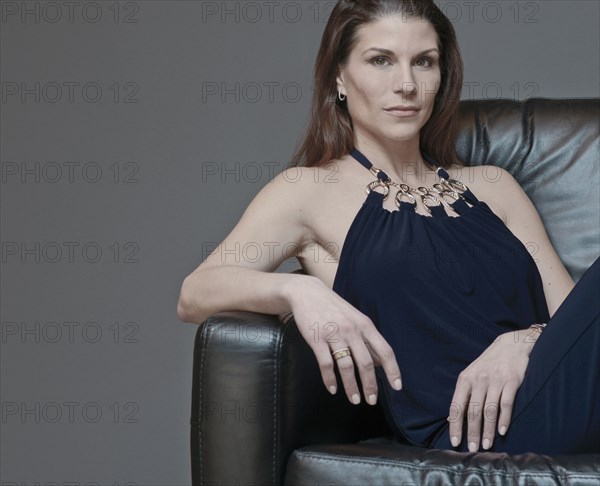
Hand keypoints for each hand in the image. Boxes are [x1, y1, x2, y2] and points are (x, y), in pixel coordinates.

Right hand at [284, 276, 401, 404]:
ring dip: (351, 386)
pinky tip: (333, 389)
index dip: (392, 370)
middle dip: (370, 385)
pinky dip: (330, 379)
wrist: (307, 293)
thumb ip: (367, 338)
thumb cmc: (334, 307)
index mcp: (365, 325)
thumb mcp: (355, 318)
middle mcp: (352, 330)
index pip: (384, 350)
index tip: (396, 387)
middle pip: (366, 363)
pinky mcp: (317, 339)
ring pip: (346, 366)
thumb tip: (378, 362)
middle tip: (371, 401)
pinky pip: (326, 364)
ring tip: (355, 400)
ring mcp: (334, 334)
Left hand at [448, 329, 537, 450]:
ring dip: (487, 430)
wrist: (511, 345)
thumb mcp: (471, 375)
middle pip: (473, 411)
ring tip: (486, 445)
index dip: (455, 425)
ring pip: (489, 410)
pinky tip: (502, 432)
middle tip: (473, 449)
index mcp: (465, 379)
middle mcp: (479, 380)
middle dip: (472, 432)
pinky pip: (506, 404)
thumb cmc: (488, 364)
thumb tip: (451, 418)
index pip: (457, 406)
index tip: (455, 441)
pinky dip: (504, 419)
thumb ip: (463, 395)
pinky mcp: (512, 381)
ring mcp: (496, 381)